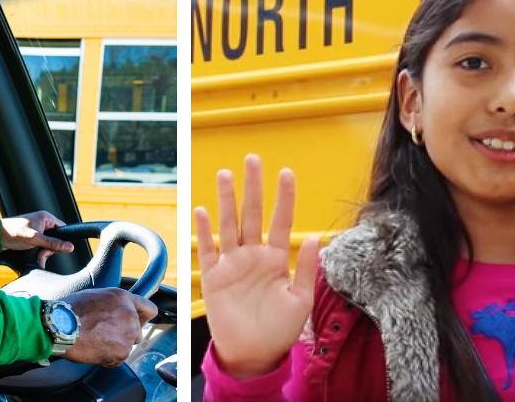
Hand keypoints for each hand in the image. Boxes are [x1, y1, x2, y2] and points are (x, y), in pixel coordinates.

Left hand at [0, 211, 72, 267]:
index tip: (57, 249)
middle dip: (49, 250)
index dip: (62, 240)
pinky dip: (39, 254)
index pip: (62, 229)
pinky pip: (40, 247)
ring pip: (48, 246)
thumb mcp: (35, 239)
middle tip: (41, 253)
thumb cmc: (13, 232)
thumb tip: (69, 246)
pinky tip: (36, 258)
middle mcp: (42, 223)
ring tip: (37, 257)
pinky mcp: (32, 239)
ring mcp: (37, 232)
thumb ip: (53, 243)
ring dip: (43, 254)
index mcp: (46, 218)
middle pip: (55, 240)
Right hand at [59, 288, 157, 366]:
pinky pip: (118, 359)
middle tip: (104, 333)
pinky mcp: (121, 353)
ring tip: (95, 340)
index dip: (143, 316)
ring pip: (127, 345)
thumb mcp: (96, 295)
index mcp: (123, 299)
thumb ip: (114, 304)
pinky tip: (93, 348)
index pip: (149, 309)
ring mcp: (127, 335)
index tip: (138, 322)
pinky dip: (108, 357)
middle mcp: (130, 316)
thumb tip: (118, 311)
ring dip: (115, 346)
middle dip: (124, 334)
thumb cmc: (70, 310)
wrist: (59, 326)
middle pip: (138, 331)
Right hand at [195, 154, 319, 378]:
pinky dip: (204, 230)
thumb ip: (305, 269)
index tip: (286, 173)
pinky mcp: (214, 277)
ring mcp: (232, 264)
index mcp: (276, 260)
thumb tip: (312, 239)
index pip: (281, 221)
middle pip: (252, 214)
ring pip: (229, 224)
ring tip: (225, 174)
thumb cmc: (279, 331)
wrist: (253, 355)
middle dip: (253, 187)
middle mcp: (253, 257)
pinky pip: (208, 249)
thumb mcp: (300, 301)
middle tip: (253, 159)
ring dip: (227, 199)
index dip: (284, 198)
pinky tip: (202, 210)